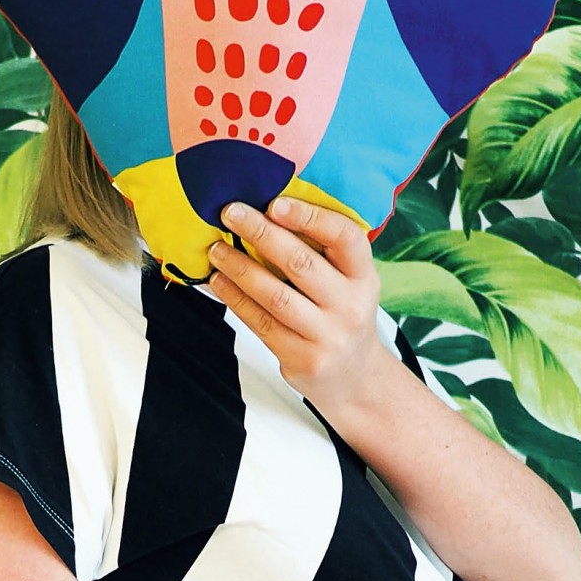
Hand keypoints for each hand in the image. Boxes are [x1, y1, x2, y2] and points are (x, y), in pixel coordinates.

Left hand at [208, 197, 389, 412]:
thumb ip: (322, 252)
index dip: (309, 217)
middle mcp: (351, 306)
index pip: (344, 237)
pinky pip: (262, 323)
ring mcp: (328, 336)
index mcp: (364, 277)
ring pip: (275, 295)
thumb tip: (266, 211)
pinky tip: (219, 281)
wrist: (353, 377)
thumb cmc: (340, 315)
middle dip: (261, 233)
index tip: (274, 203)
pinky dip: (236, 299)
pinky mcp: (303, 359)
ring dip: (240, 268)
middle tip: (230, 213)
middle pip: (301, 263)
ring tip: (216, 249)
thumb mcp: (349, 282)